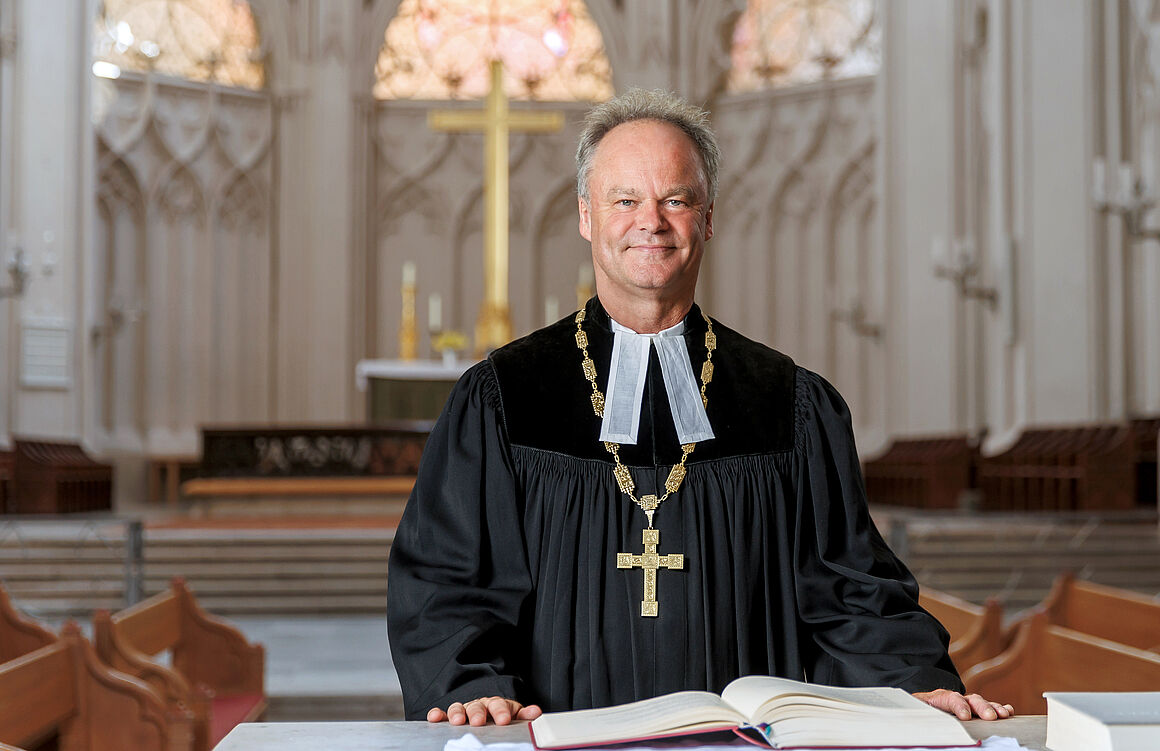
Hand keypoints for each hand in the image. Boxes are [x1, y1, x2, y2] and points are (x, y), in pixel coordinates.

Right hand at [426, 696, 542, 725]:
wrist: (489, 716)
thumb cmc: (501, 718)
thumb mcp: (514, 717)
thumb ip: (523, 716)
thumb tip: (535, 712)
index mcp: (497, 704)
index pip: (499, 704)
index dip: (501, 711)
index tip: (503, 720)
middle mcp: (480, 705)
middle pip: (478, 705)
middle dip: (478, 713)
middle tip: (479, 721)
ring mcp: (465, 710)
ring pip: (459, 707)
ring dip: (457, 713)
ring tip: (457, 721)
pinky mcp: (451, 716)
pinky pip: (443, 714)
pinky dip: (438, 714)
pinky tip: (434, 717)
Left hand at [912, 689, 1013, 720]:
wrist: (919, 706)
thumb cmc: (918, 712)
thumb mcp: (916, 713)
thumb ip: (923, 718)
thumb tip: (919, 727)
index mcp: (937, 699)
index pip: (949, 698)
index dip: (958, 706)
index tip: (966, 717)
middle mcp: (953, 699)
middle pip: (968, 699)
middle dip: (980, 707)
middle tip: (990, 717)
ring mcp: (964, 703)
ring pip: (980, 703)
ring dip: (993, 708)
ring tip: (1004, 714)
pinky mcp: (973, 710)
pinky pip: (987, 708)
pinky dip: (998, 708)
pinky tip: (1008, 712)